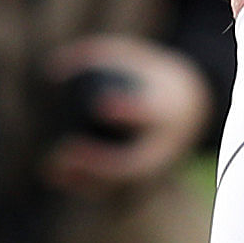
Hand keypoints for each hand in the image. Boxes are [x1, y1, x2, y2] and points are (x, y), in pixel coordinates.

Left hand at [40, 34, 211, 193]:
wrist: (191, 109)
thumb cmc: (153, 78)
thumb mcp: (135, 55)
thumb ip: (96, 54)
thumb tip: (52, 67)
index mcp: (167, 109)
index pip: (149, 113)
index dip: (127, 110)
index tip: (100, 106)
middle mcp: (162, 144)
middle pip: (133, 161)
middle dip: (99, 160)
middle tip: (66, 148)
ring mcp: (151, 164)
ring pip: (116, 182)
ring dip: (85, 177)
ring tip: (54, 163)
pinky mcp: (138, 175)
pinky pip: (109, 188)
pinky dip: (81, 184)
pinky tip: (53, 174)